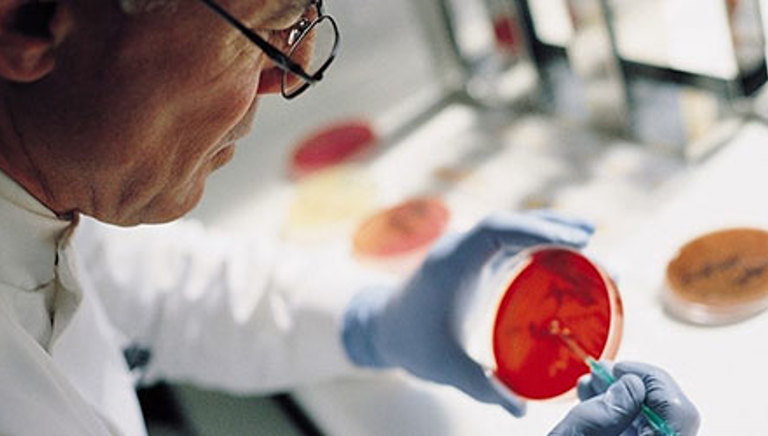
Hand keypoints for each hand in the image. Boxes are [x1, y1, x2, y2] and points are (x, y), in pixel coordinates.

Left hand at [342, 211, 593, 416]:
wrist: (382, 326)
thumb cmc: (410, 342)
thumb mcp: (444, 366)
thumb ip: (482, 386)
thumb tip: (522, 410)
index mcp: (450, 263)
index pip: (494, 230)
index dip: (536, 230)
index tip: (575, 239)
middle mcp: (459, 248)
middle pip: (510, 223)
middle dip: (552, 227)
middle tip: (592, 238)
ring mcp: (467, 251)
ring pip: (511, 228)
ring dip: (546, 230)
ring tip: (588, 238)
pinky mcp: (473, 259)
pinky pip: (508, 242)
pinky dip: (536, 243)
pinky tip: (562, 254)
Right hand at [549, 361, 699, 435]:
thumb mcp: (574, 435)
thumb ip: (606, 409)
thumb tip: (632, 383)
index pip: (678, 410)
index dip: (652, 381)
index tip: (622, 369)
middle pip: (669, 411)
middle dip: (634, 384)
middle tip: (602, 373)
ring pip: (654, 417)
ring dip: (624, 395)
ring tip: (591, 385)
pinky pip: (641, 426)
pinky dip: (620, 410)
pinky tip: (594, 400)